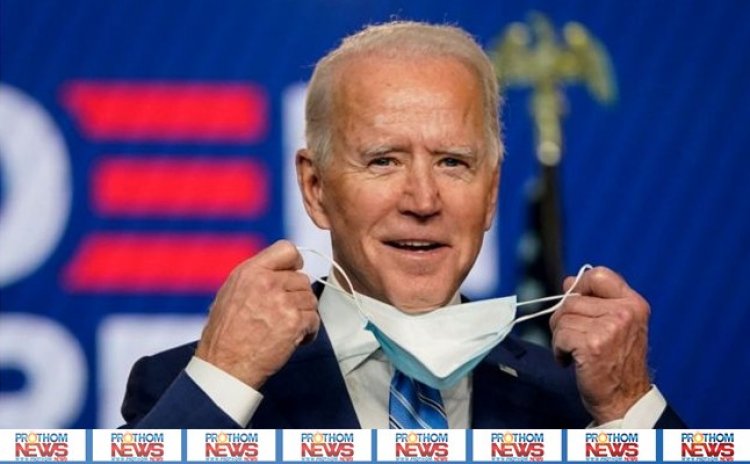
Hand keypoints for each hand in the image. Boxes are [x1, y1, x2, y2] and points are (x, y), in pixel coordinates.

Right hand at [195, 240, 318, 388]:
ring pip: (311, 299)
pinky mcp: (294, 322)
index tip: (292, 275)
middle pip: (302, 278)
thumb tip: (282, 270)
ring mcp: (282, 302)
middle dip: (297, 296)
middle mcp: (267, 282)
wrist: (225, 364)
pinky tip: (293, 339)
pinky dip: (308, 331)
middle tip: (285, 313)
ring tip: (287, 327)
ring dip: (304, 314)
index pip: (287, 249)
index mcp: (251, 271)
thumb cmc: (226, 333)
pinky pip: (314, 319)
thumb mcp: (232, 291)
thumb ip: (257, 276)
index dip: (294, 263)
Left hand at [549, 266, 651, 423]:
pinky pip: (560, 336)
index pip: (598, 274)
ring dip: (561, 337)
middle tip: (575, 339)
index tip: (576, 302)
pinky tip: (572, 361)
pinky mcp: (593, 344)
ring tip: (576, 352)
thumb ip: (594, 302)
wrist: (624, 401)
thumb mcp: (615, 326)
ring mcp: (610, 328)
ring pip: (563, 317)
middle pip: (572, 299)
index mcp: (633, 304)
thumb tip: (568, 281)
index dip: (579, 286)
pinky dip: (559, 350)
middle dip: (564, 319)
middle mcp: (625, 312)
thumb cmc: (616, 365)